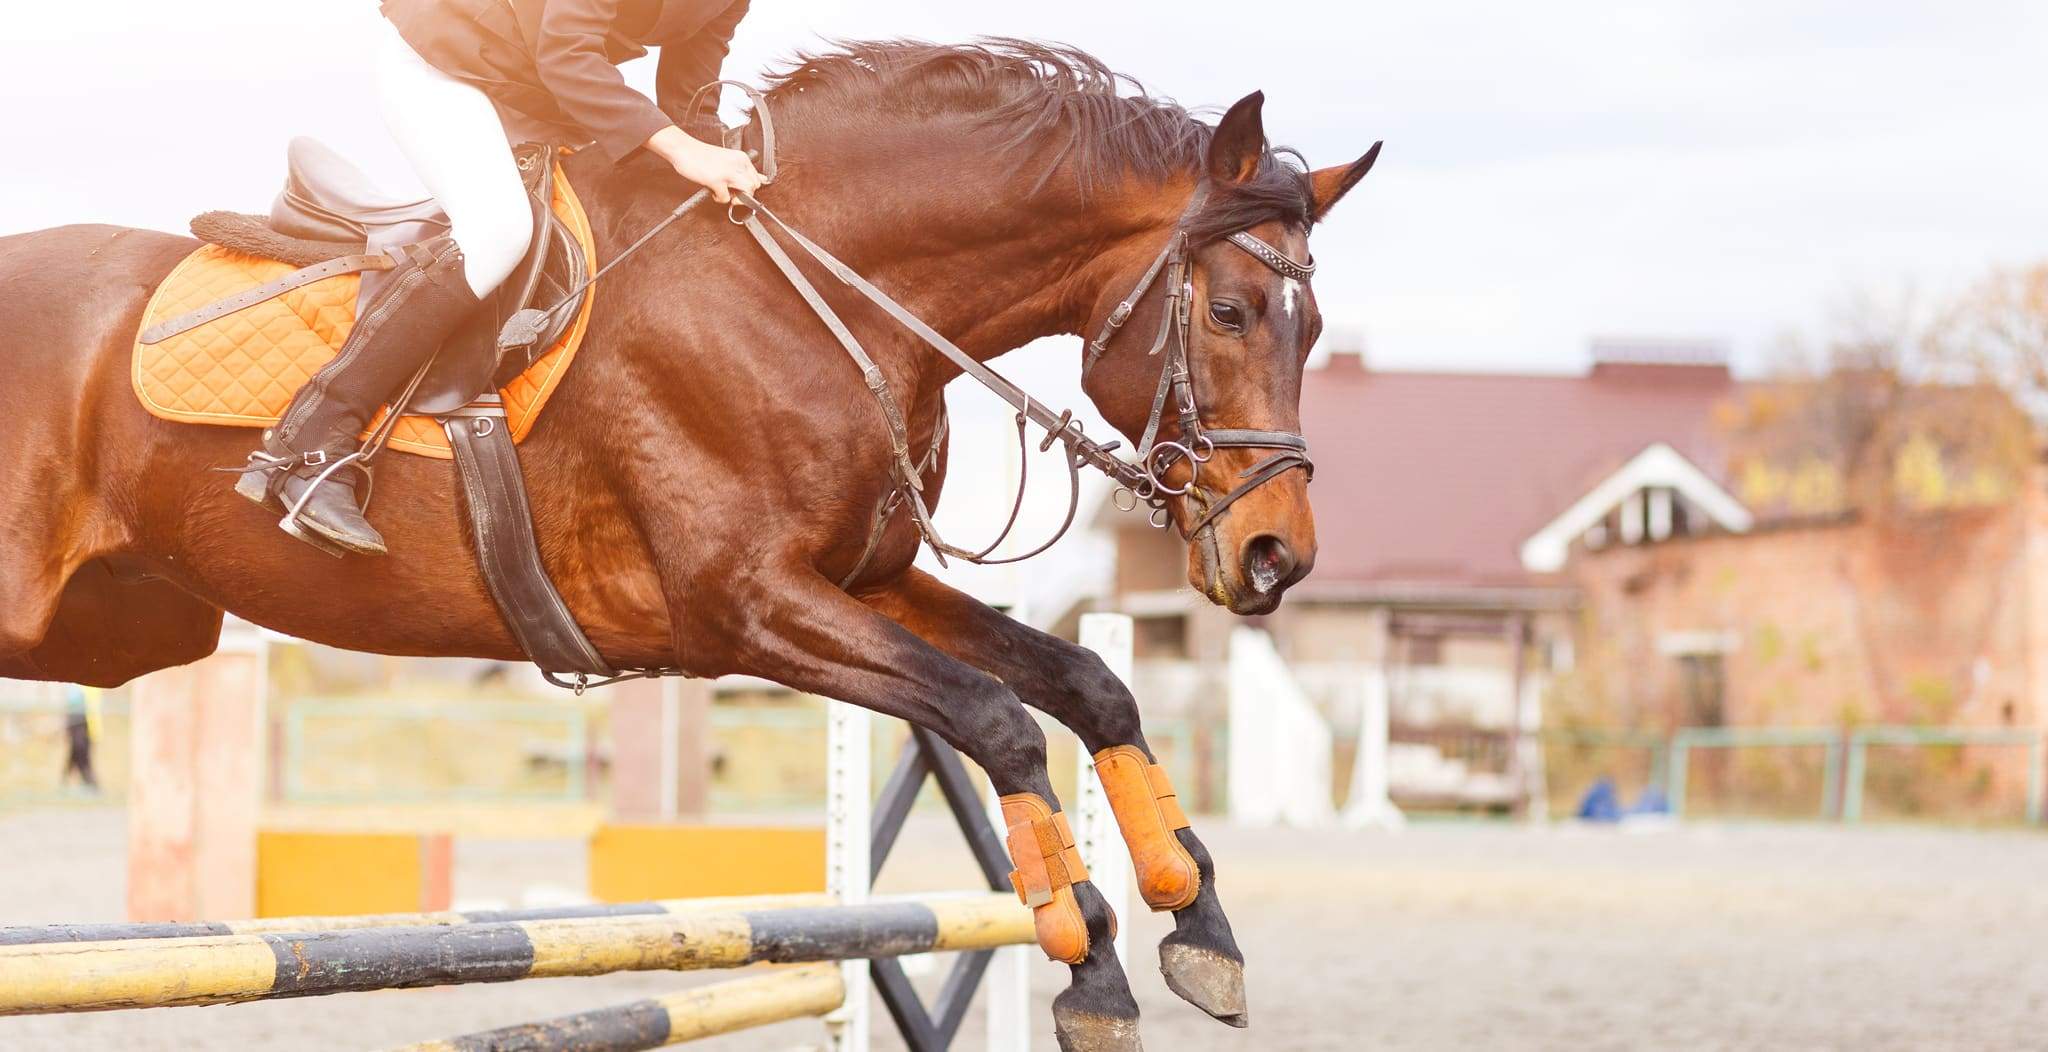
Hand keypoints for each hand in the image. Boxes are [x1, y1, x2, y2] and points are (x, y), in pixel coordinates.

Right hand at [646, 126, 764, 202]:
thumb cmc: (702, 155)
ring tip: (725, 193)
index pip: (757, 178)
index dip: (750, 188)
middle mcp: (737, 164)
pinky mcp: (716, 180)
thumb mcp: (728, 159)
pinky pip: (726, 198)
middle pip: (754, 187)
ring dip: (737, 199)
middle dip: (745, 195)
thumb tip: (763, 180)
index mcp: (741, 158)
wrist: (683, 149)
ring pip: (747, 192)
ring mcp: (727, 172)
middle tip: (733, 193)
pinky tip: (712, 191)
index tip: (740, 190)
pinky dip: (719, 199)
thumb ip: (744, 169)